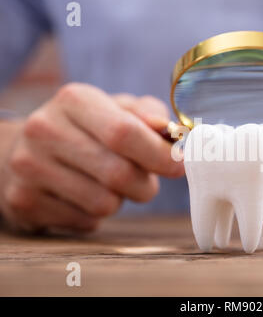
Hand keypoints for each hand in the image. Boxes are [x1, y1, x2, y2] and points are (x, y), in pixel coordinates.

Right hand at [0, 83, 183, 232]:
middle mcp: (45, 129)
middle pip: (119, 174)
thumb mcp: (116, 109)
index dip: (160, 155)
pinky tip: (84, 196)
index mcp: (74, 100)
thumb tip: (172, 133)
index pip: (125, 133)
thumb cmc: (87, 129)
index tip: (178, 166)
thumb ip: (148, 116)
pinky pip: (86, 221)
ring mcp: (29, 167)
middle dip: (145, 185)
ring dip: (121, 200)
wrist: (27, 149)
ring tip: (110, 185)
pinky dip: (97, 214)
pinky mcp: (25, 200)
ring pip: (104, 203)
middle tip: (147, 182)